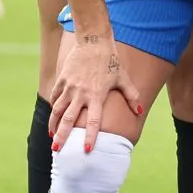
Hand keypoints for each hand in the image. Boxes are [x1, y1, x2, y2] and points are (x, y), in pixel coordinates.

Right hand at [48, 36, 140, 152]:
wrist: (94, 42)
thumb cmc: (111, 61)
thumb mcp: (123, 78)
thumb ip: (132, 96)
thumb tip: (140, 111)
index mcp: (97, 95)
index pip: (93, 120)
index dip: (90, 135)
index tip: (87, 150)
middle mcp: (81, 93)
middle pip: (69, 119)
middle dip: (63, 136)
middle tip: (57, 151)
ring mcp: (70, 86)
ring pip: (58, 110)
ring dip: (54, 125)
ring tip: (52, 137)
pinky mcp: (62, 80)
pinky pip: (55, 97)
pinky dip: (53, 108)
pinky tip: (53, 117)